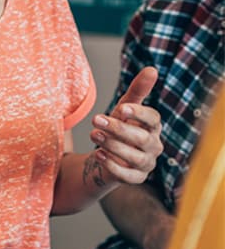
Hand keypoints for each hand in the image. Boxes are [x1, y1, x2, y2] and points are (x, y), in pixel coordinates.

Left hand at [86, 67, 163, 186]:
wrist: (105, 155)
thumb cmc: (118, 127)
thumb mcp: (123, 108)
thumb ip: (137, 91)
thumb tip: (152, 69)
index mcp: (153, 127)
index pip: (154, 119)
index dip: (139, 114)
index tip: (122, 108)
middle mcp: (153, 146)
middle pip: (143, 139)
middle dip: (119, 129)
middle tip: (96, 119)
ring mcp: (146, 164)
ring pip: (135, 157)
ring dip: (113, 145)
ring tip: (93, 134)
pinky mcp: (135, 179)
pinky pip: (128, 176)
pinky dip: (113, 166)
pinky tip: (98, 155)